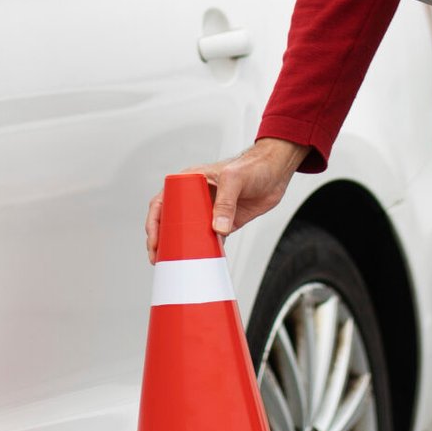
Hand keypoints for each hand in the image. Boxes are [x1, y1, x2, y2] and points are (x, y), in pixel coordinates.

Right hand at [145, 139, 307, 260]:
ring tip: (175, 264)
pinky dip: (204, 250)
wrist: (275, 173)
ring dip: (181, 247)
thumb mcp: (235, 178)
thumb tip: (218, 228)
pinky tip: (201, 261)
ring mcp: (209, 211)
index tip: (156, 239)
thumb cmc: (253, 166)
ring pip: (188, 232)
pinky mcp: (224, 222)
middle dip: (162, 240)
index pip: (163, 201)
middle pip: (171, 220)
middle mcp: (196, 197)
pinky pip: (208, 239)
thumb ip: (225, 202)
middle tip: (159, 258)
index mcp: (190, 181)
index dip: (155, 222)